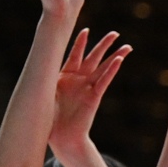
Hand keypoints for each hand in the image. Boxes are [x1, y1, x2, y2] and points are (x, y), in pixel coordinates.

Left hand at [53, 28, 130, 143]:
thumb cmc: (50, 117)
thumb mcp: (45, 91)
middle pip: (93, 58)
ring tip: (127, 47)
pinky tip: (119, 61)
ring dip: (115, 56)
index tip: (86, 30)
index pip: (74, 55)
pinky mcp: (94, 97)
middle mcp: (78, 80)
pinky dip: (111, 71)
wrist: (60, 136)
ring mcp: (87, 88)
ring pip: (103, 68)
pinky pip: (104, 81)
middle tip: (115, 34)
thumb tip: (41, 62)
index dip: (80, 43)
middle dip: (104, 45)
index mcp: (65, 77)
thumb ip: (48, 76)